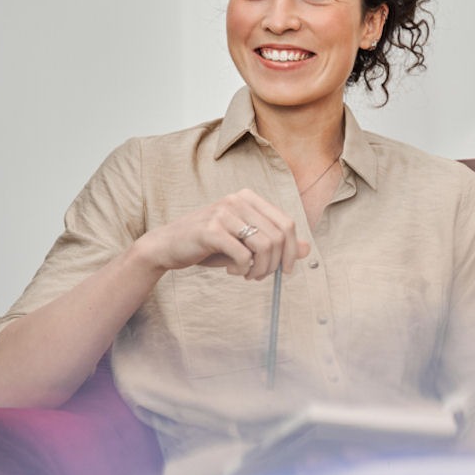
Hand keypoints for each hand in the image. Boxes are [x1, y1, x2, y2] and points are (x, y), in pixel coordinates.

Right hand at [135, 188, 309, 278]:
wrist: (169, 246)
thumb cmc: (210, 245)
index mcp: (249, 198)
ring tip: (248, 275)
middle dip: (274, 264)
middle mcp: (238, 200)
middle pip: (278, 236)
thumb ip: (274, 244)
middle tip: (260, 277)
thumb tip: (306, 249)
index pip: (286, 223)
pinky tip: (233, 271)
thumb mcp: (244, 243)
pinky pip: (243, 255)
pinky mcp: (211, 229)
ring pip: (264, 246)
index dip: (291, 250)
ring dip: (260, 269)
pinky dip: (243, 269)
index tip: (286, 271)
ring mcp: (224, 212)